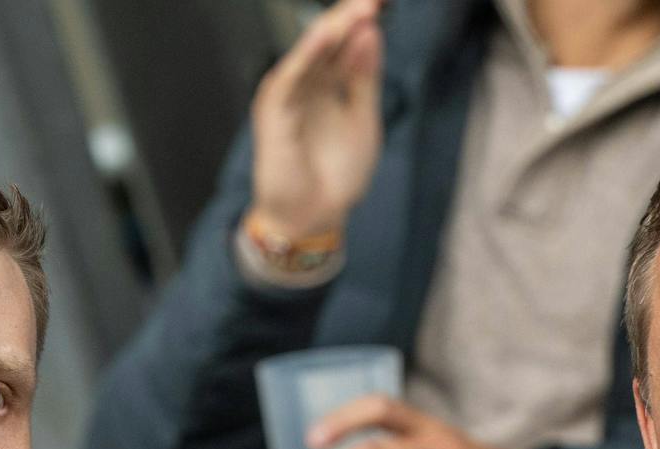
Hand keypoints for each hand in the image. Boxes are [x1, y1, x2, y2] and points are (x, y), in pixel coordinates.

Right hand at [249, 0, 385, 241]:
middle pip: (327, 38)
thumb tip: (371, 32)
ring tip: (360, 8)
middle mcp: (305, 82)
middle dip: (351, 14)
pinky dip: (309, 54)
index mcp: (325, 81)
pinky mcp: (275, 112)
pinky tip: (328, 35)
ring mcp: (288, 95)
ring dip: (334, 27)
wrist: (315, 217)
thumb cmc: (335, 175)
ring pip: (310, 51)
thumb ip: (365, 77)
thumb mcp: (363, 119)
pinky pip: (292, 76)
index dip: (363, 19)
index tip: (384, 1)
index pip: (344, 40)